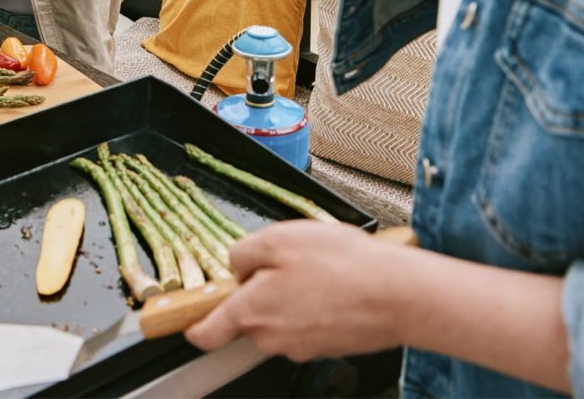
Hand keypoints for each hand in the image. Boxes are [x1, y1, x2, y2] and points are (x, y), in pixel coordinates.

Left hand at [184, 221, 408, 360]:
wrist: (397, 295)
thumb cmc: (342, 265)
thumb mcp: (279, 238)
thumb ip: (245, 253)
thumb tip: (236, 265)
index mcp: (251, 311)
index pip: (208, 332)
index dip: (194, 325)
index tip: (185, 322)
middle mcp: (272, 337)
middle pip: (250, 316)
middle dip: (262, 290)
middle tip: (288, 262)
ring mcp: (302, 345)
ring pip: (282, 317)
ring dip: (292, 295)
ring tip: (321, 269)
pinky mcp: (328, 345)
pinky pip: (310, 321)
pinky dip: (318, 303)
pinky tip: (337, 283)